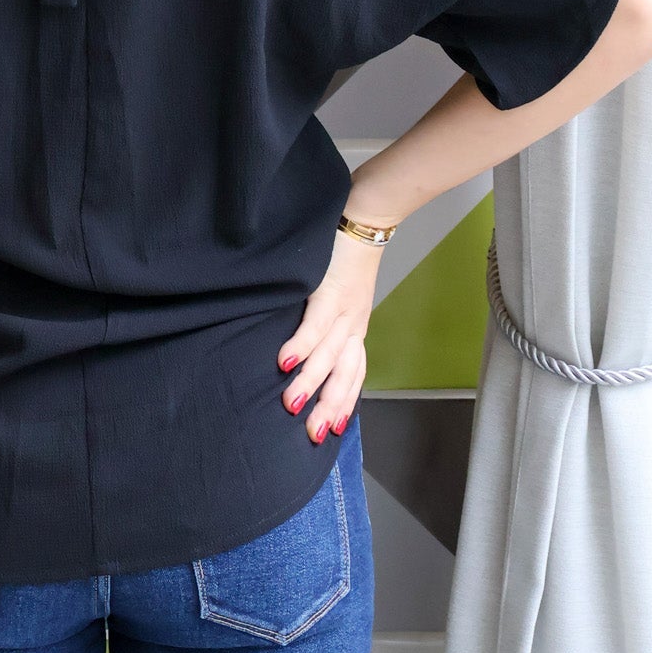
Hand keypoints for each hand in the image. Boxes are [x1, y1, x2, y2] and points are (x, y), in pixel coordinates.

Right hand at [276, 230, 378, 442]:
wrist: (364, 220)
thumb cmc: (345, 257)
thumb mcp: (340, 296)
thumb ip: (325, 323)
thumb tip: (301, 351)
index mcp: (355, 329)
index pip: (353, 374)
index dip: (342, 403)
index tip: (329, 430)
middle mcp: (354, 325)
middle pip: (344, 374)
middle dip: (327, 406)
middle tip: (311, 433)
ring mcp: (344, 310)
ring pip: (330, 355)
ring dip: (310, 382)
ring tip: (291, 404)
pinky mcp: (331, 290)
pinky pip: (316, 324)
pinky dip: (302, 345)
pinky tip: (286, 363)